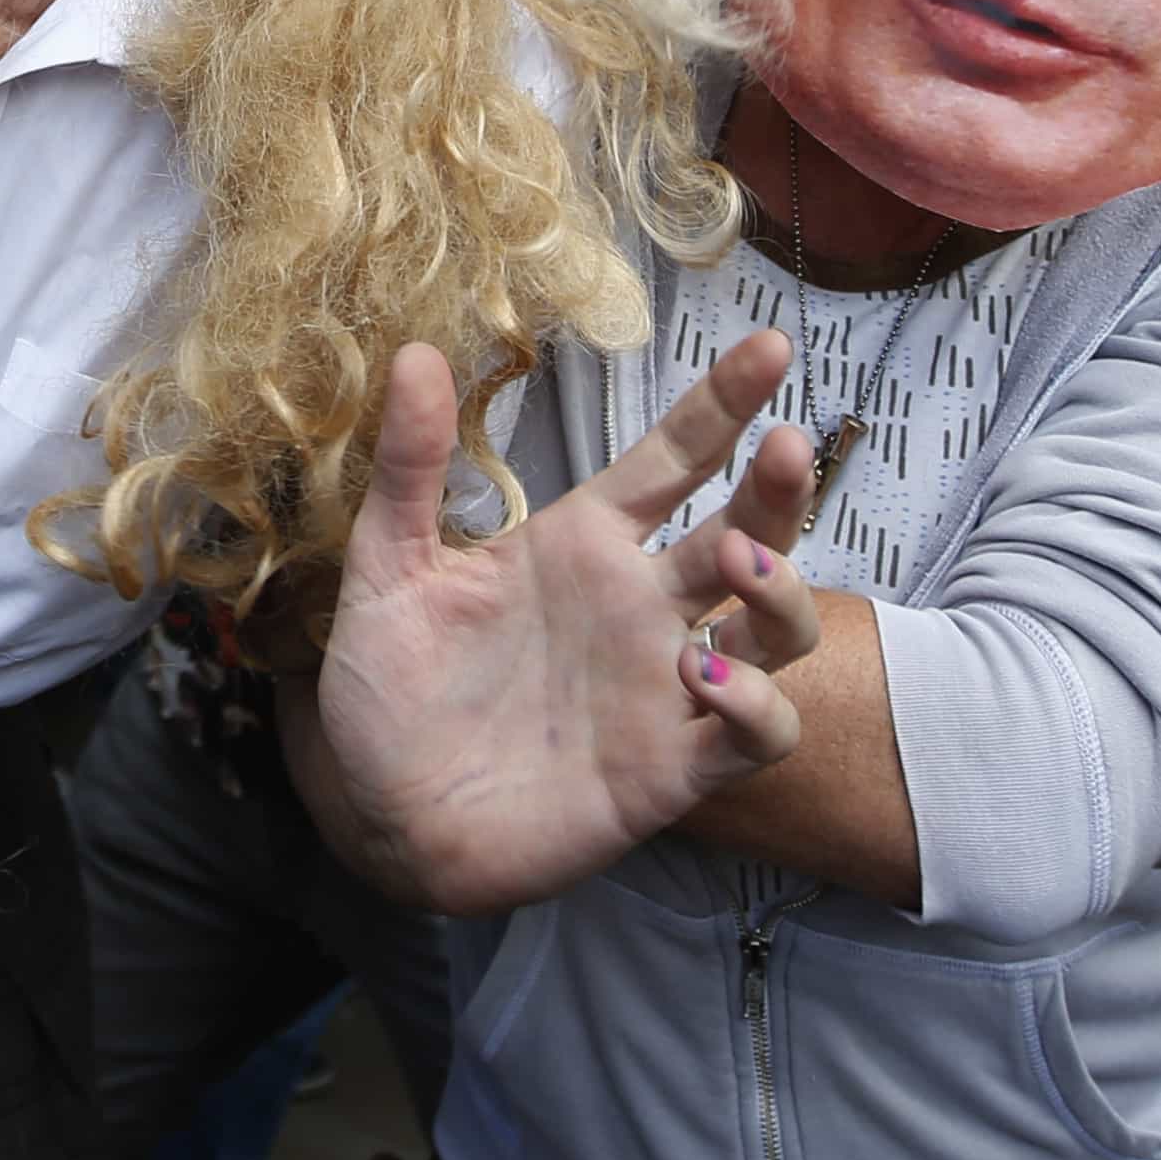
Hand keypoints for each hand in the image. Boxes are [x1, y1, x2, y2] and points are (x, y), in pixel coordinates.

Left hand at [314, 335, 820, 917]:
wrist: (377, 815)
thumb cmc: (386, 688)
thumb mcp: (388, 570)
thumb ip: (410, 469)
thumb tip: (419, 354)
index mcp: (583, 546)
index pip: (674, 459)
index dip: (722, 402)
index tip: (769, 344)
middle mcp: (640, 608)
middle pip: (749, 533)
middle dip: (780, 491)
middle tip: (783, 447)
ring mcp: (665, 688)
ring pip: (777, 629)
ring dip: (781, 594)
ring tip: (737, 570)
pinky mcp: (672, 769)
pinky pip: (756, 736)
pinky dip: (756, 707)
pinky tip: (707, 679)